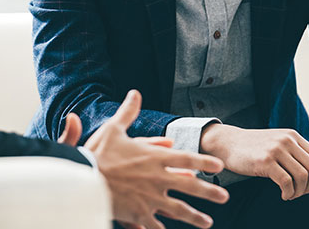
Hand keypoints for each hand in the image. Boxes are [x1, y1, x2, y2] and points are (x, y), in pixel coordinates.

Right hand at [81, 90, 229, 228]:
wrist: (83, 179)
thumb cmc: (97, 153)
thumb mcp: (113, 129)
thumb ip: (128, 113)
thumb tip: (135, 93)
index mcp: (154, 157)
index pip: (187, 157)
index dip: (205, 161)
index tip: (219, 166)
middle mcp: (157, 178)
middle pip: (190, 185)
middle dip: (209, 192)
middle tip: (224, 196)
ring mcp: (150, 198)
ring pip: (179, 209)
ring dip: (195, 216)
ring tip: (207, 222)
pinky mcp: (138, 213)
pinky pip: (155, 223)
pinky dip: (162, 228)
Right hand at [200, 124, 308, 200]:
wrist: (227, 143)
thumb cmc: (254, 149)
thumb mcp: (278, 147)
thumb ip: (299, 159)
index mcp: (292, 135)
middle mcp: (286, 140)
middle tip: (301, 194)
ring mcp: (275, 149)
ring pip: (302, 176)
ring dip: (299, 192)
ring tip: (290, 195)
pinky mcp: (264, 161)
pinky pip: (287, 182)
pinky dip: (288, 193)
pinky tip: (283, 195)